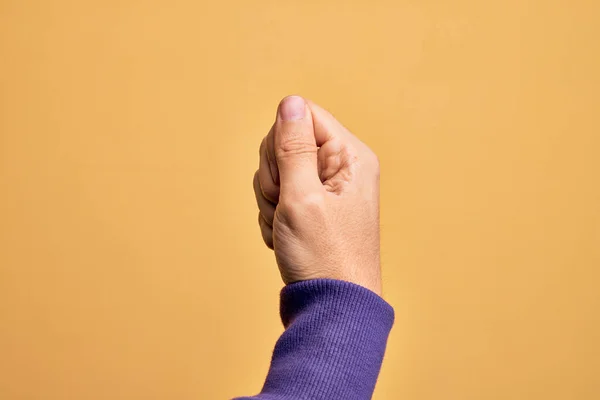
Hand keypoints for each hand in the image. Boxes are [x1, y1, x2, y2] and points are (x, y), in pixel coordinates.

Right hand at [253, 96, 381, 294]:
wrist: (331, 307)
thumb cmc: (324, 257)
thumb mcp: (302, 198)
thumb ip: (293, 148)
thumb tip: (290, 102)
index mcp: (350, 157)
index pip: (303, 116)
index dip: (280, 141)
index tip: (284, 177)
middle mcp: (342, 168)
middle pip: (286, 142)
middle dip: (273, 176)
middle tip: (284, 206)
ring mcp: (328, 190)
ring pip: (277, 172)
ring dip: (270, 200)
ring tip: (286, 227)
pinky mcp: (314, 209)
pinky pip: (280, 196)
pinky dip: (274, 216)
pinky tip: (285, 237)